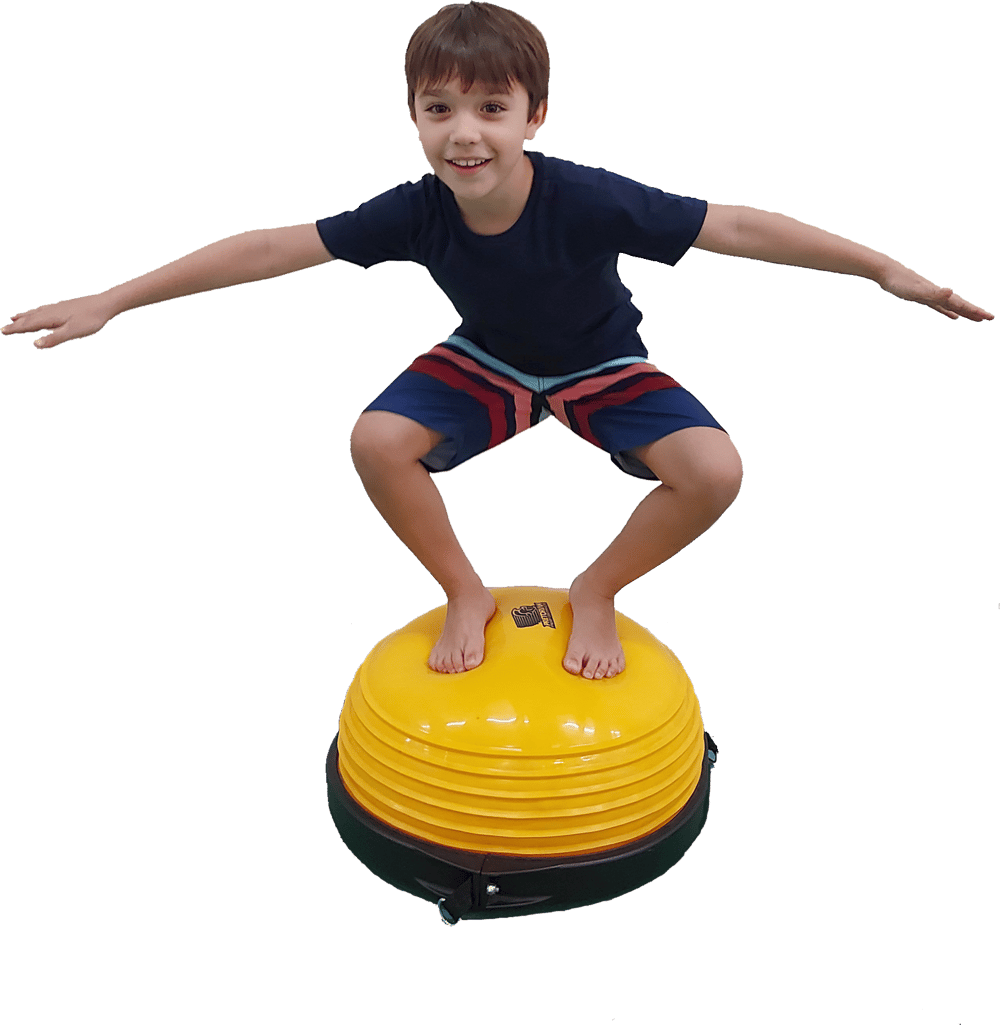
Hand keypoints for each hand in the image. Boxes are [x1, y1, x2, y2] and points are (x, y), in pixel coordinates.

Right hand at [1, 294, 117, 348]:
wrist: (105, 304)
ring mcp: (57, 308)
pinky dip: (36, 312)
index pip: (29, 325)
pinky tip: (40, 312)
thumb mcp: (72, 332)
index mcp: (50, 318)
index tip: (2, 331)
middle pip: (30, 318)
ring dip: (24, 316)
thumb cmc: (90, 319)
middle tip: (3, 328)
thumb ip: (54, 339)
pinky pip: (45, 309)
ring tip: (15, 318)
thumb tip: (35, 344)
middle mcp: (51, 311)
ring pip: (36, 312)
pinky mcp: (65, 307)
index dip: (15, 329)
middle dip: (16, 324)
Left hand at [877, 262, 994, 321]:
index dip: (975, 311)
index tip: (989, 317)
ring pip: (952, 306)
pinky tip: (953, 316)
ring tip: (976, 319)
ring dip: (964, 312)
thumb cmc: (900, 281)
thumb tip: (952, 292)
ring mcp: (931, 296)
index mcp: (939, 294)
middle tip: (989, 318)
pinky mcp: (922, 297)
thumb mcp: (917, 290)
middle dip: (975, 312)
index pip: (961, 304)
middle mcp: (938, 294)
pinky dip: (948, 312)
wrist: (887, 272)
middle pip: (960, 305)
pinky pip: (940, 307)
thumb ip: (934, 292)